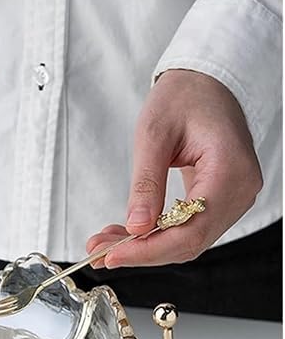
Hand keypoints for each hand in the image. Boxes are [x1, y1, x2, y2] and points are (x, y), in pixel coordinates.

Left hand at [86, 70, 262, 267]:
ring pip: (187, 241)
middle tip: (98, 252)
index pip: (189, 230)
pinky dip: (156, 236)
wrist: (205, 82)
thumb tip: (136, 227)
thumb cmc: (184, 97)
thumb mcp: (154, 134)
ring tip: (105, 243)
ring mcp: (233, 198)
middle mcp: (239, 191)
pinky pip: (188, 229)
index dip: (148, 250)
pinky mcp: (220, 201)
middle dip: (140, 252)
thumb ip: (146, 183)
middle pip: (188, 242)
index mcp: (229, 171)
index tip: (110, 255)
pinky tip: (126, 234)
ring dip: (144, 247)